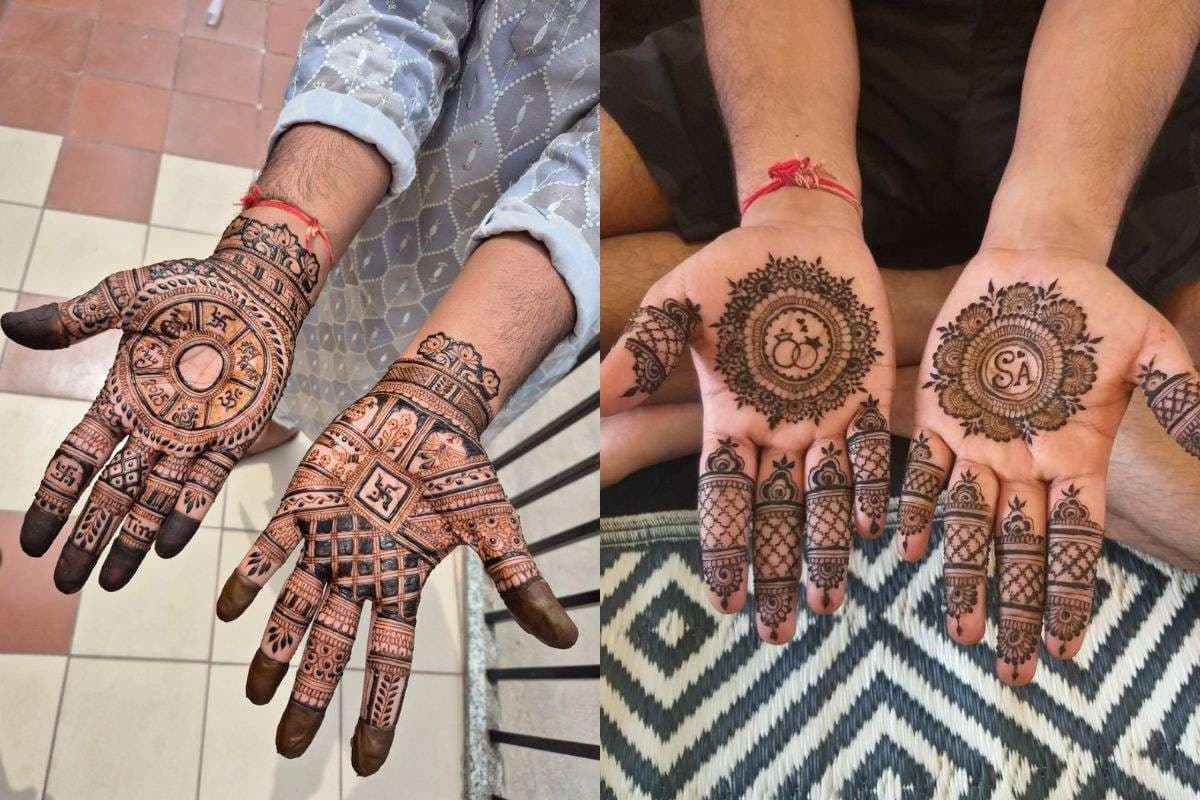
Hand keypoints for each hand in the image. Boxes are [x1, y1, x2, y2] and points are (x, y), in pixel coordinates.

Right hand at [2, 216, 319, 592]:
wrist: (256, 286)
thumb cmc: (190, 288)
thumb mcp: (126, 297)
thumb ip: (74, 319)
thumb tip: (8, 327)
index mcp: (120, 398)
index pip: (77, 460)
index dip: (55, 500)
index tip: (33, 542)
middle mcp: (152, 426)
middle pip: (112, 492)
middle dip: (89, 536)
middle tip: (67, 581)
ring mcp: (194, 434)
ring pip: (155, 498)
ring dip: (133, 540)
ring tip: (111, 582)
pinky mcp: (236, 434)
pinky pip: (207, 483)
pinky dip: (187, 513)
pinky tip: (169, 547)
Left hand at [215, 333, 577, 774]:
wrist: (429, 408)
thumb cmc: (464, 467)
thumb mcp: (497, 527)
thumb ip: (521, 583)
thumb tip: (567, 638)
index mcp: (404, 582)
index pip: (391, 659)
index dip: (379, 710)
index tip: (366, 763)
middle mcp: (361, 571)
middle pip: (332, 645)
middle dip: (311, 695)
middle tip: (289, 747)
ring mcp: (329, 541)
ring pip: (295, 607)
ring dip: (274, 650)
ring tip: (255, 696)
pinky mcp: (304, 504)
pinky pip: (270, 548)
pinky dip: (250, 577)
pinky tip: (228, 611)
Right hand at [600, 192, 895, 641]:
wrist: (798, 232)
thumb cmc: (731, 271)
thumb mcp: (677, 309)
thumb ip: (641, 356)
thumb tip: (587, 408)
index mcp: (729, 420)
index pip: (722, 499)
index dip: (723, 549)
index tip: (725, 601)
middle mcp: (777, 432)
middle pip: (775, 517)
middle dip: (776, 572)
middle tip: (779, 632)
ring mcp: (825, 417)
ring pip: (825, 499)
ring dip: (825, 550)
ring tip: (826, 604)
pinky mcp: (868, 394)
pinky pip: (871, 452)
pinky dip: (870, 489)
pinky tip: (872, 531)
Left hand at [900, 247, 1199, 684]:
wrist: (1034, 267)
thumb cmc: (1096, 309)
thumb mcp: (1150, 346)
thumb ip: (1178, 393)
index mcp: (1077, 460)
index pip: (1075, 543)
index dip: (1069, 594)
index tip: (1066, 648)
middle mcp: (1025, 466)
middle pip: (1021, 551)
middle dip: (1016, 607)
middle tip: (1010, 668)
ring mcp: (978, 445)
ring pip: (968, 524)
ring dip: (963, 576)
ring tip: (961, 630)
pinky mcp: (936, 416)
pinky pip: (921, 470)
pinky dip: (915, 506)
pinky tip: (907, 546)